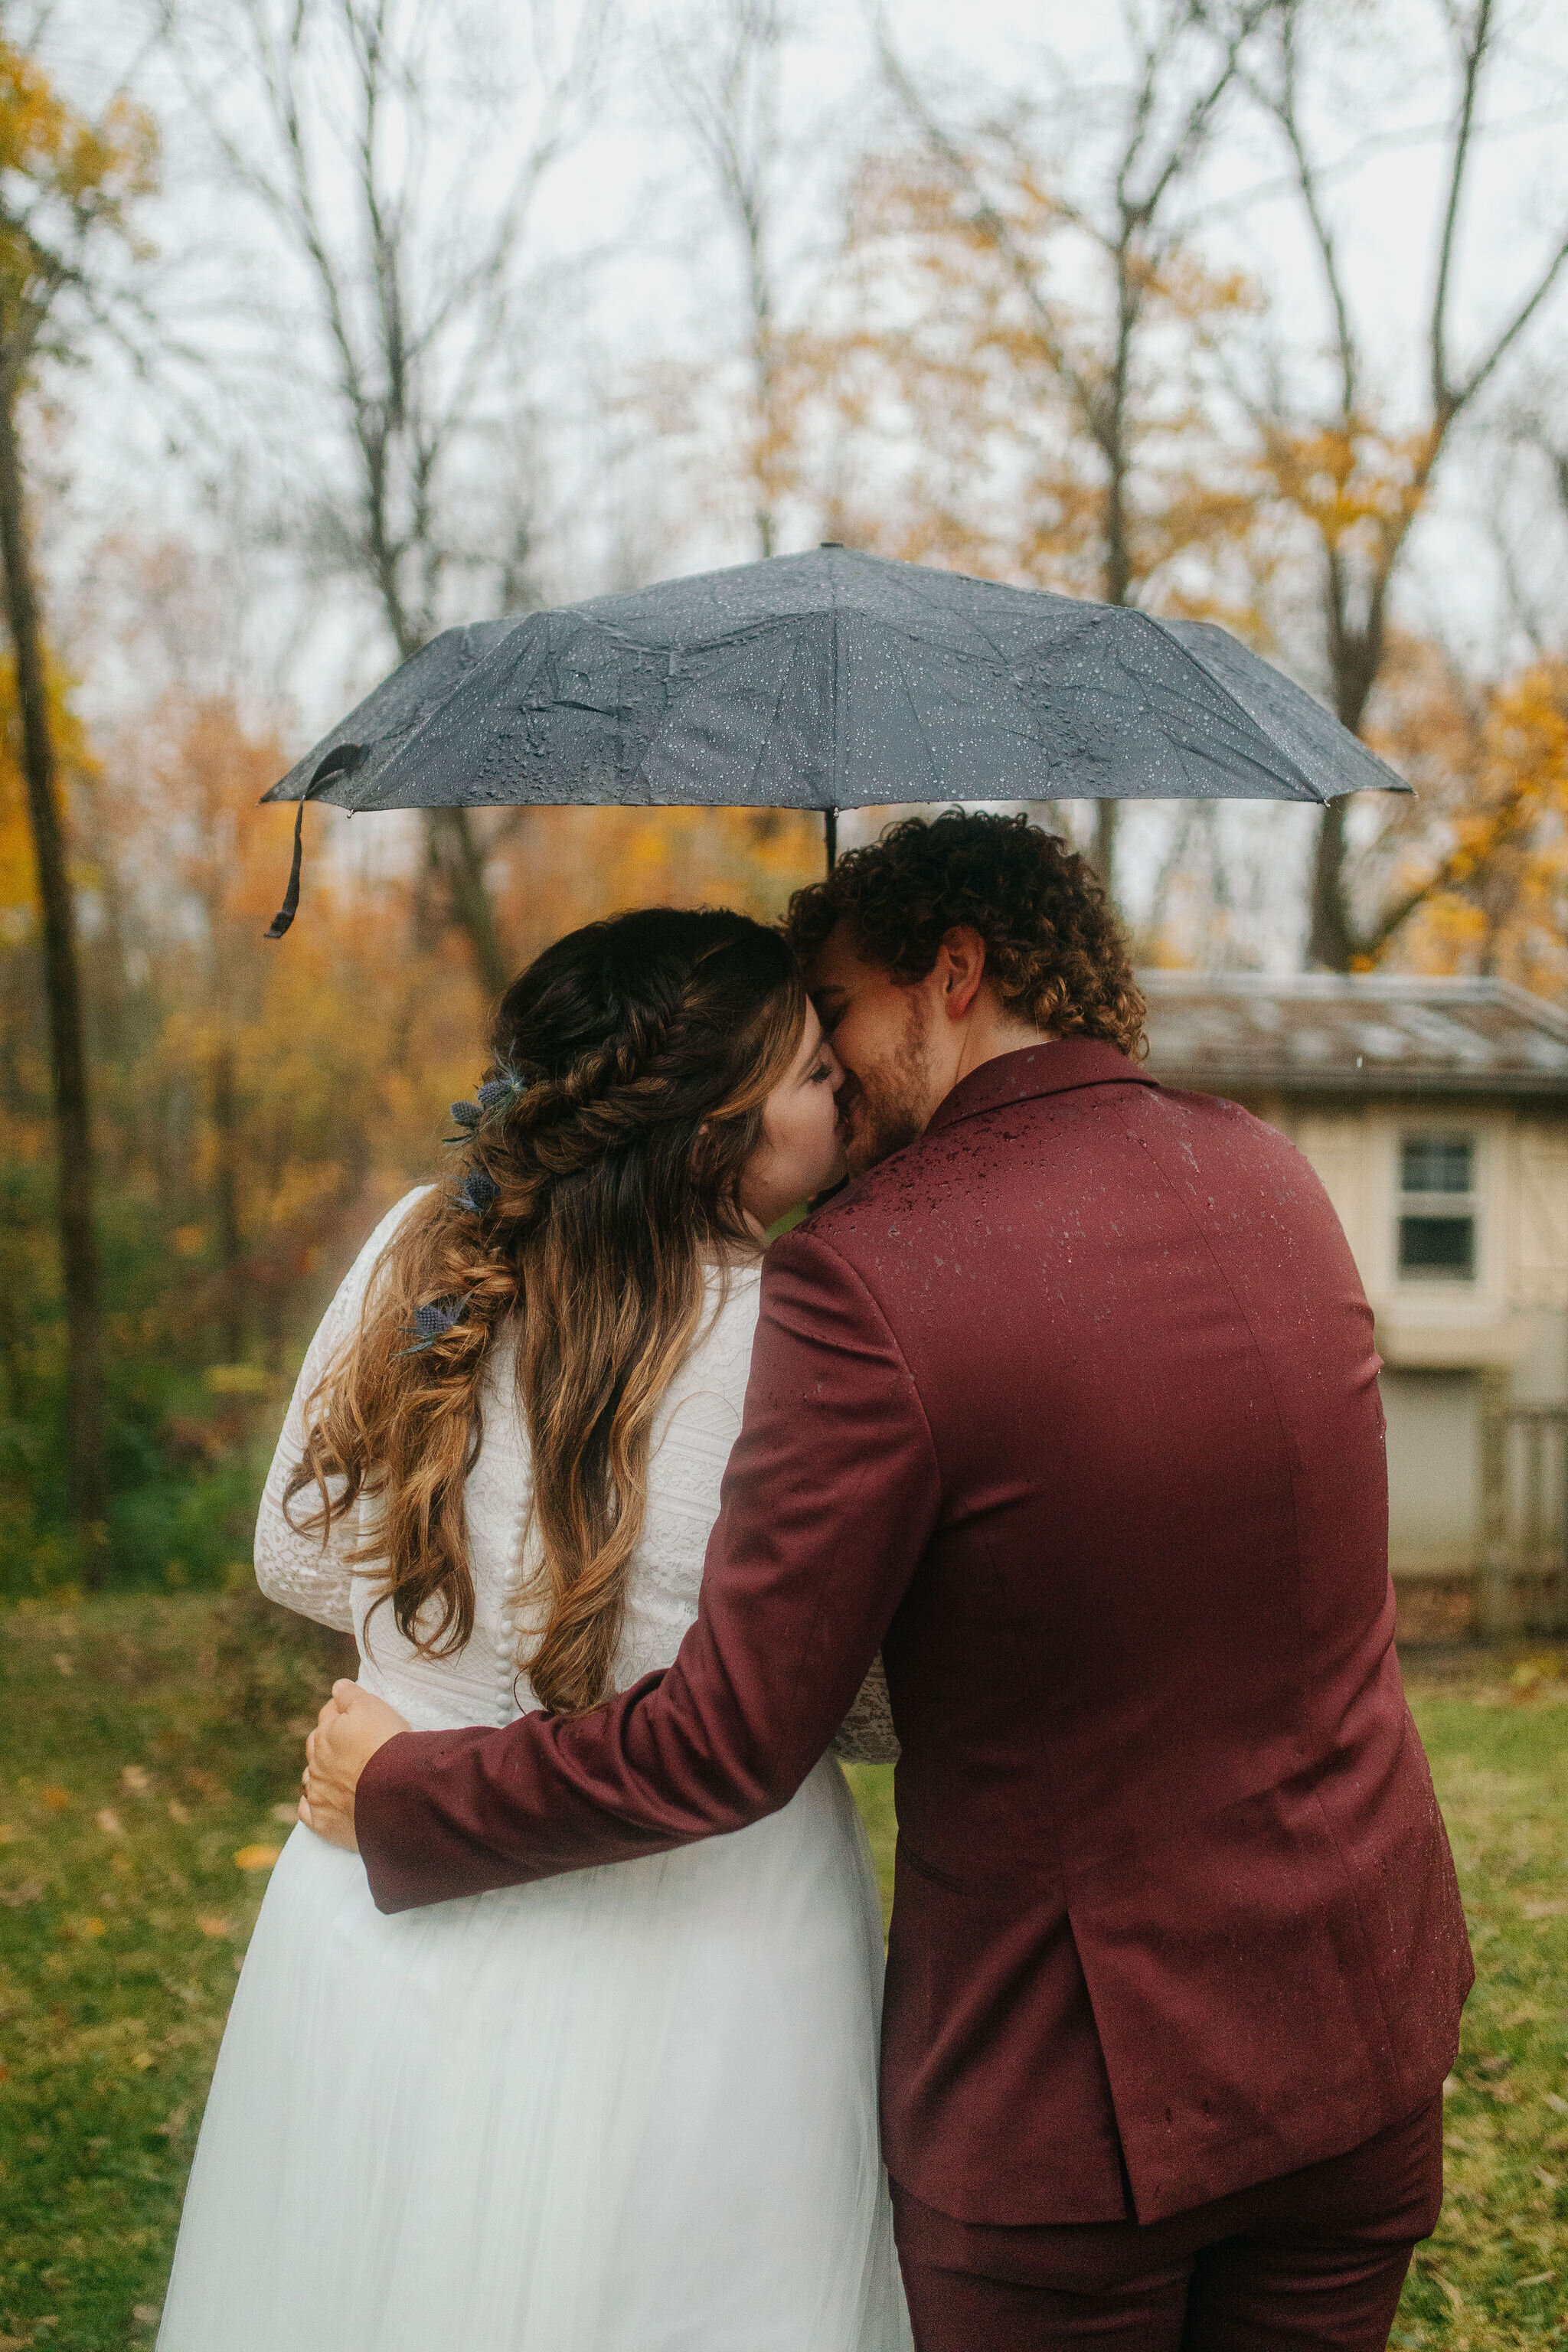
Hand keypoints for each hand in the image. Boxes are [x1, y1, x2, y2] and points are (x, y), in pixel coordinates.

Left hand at [300, 1681, 409, 1851]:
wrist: (395, 1794)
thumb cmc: (386, 1746)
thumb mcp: (373, 1707)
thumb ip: (350, 1695)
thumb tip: (337, 1686)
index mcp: (325, 1733)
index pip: (328, 1715)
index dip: (341, 1711)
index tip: (353, 1713)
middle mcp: (316, 1763)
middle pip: (317, 1746)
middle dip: (329, 1742)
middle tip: (350, 1743)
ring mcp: (317, 1794)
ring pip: (311, 1778)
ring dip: (320, 1773)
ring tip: (339, 1774)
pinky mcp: (323, 1822)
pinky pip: (307, 1812)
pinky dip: (312, 1805)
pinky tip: (319, 1803)